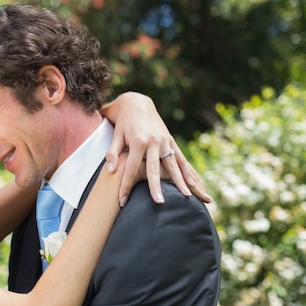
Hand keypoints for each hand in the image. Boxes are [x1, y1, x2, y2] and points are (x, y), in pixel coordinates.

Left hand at [101, 92, 211, 206]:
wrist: (137, 103)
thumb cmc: (122, 121)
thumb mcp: (115, 135)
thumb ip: (112, 153)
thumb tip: (111, 171)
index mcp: (138, 141)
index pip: (130, 169)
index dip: (125, 186)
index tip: (122, 201)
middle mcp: (154, 142)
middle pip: (154, 169)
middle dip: (156, 187)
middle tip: (158, 203)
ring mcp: (165, 142)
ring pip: (173, 165)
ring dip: (180, 182)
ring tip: (186, 197)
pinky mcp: (171, 141)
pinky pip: (181, 159)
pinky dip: (188, 172)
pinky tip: (195, 184)